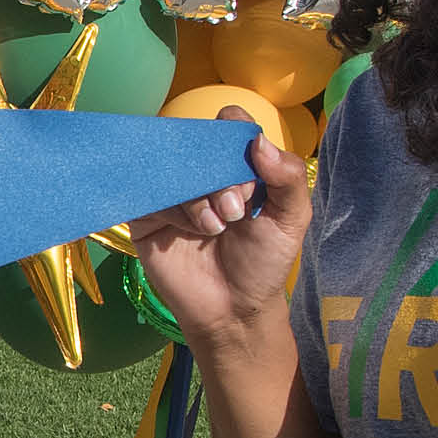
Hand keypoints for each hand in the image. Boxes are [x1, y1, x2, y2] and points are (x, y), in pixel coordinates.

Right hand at [129, 109, 313, 357]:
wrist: (233, 311)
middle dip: (218, 173)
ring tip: (216, 227)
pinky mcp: (147, 214)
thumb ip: (287, 177)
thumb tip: (258, 140)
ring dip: (199, 196)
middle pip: (198, 142)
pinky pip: (151, 194)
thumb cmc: (263, 264)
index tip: (250, 181)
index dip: (236, 141)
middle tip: (235, 209)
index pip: (229, 126)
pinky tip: (194, 231)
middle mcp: (202, 173)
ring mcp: (174, 192)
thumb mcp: (290, 219)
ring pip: (174, 167)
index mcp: (236, 165)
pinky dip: (175, 209)